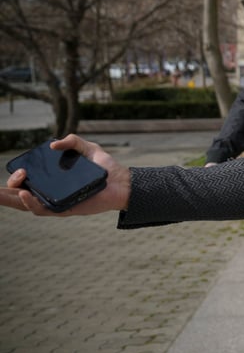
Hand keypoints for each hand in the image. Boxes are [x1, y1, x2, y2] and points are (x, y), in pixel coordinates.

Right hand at [2, 135, 130, 214]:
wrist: (123, 181)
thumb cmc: (105, 167)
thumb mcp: (87, 148)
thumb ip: (72, 142)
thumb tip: (53, 145)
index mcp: (53, 180)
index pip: (27, 182)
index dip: (18, 178)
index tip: (21, 168)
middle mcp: (52, 192)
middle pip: (21, 195)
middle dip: (5, 193)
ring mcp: (57, 202)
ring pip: (27, 205)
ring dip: (12, 199)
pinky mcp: (65, 209)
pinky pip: (44, 210)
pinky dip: (32, 203)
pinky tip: (25, 194)